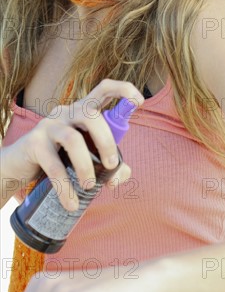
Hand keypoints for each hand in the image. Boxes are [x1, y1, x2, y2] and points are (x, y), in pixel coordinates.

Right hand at [3, 79, 143, 209]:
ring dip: (86, 166)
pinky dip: (65, 187)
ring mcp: (49, 125)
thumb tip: (120, 176)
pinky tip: (72, 203)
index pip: (104, 89)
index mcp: (83, 110)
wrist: (18, 166)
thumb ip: (108, 165)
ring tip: (90, 186)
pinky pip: (53, 165)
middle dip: (107, 142)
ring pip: (73, 140)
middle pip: (92, 115)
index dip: (124, 90)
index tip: (140, 102)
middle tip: (111, 166)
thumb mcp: (85, 157)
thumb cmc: (59, 157)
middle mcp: (67, 111)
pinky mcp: (33, 143)